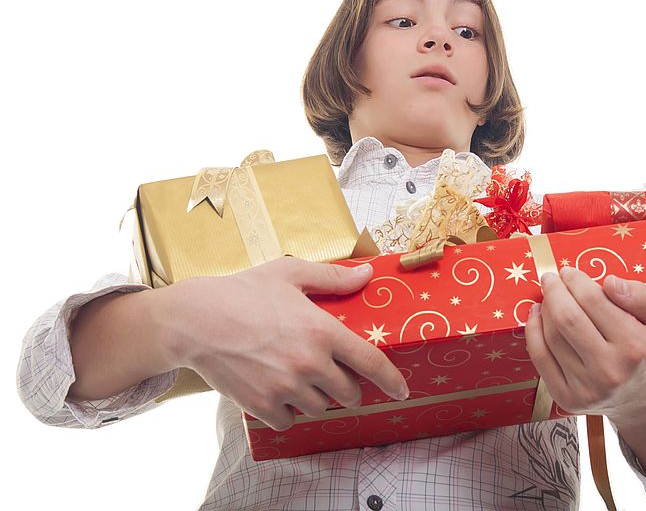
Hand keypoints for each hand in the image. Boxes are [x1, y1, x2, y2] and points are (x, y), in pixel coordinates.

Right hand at [158, 256, 409, 430]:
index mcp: (322, 330)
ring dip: (318, 399)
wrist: (194, 320)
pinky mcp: (261, 404)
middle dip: (349, 388)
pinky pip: (290, 420)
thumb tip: (366, 274)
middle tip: (337, 378)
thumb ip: (333, 278)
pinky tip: (280, 393)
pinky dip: (289, 411)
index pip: (371, 362)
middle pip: (349, 392)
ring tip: (303, 380)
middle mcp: (309, 362)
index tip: (401, 389)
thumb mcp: (290, 274)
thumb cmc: (242, 292)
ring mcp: (285, 387)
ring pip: (320, 408)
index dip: (391, 380)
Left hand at [525, 267, 645, 423]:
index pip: (593, 301)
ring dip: (545, 309)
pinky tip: (537, 315)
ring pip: (551, 336)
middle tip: (551, 278)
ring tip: (550, 297)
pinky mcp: (566, 398)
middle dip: (554, 291)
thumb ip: (641, 296)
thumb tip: (610, 282)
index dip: (575, 281)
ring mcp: (586, 388)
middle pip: (567, 319)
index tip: (569, 272)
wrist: (644, 399)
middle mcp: (610, 371)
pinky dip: (533, 330)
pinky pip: (540, 357)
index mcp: (636, 347)